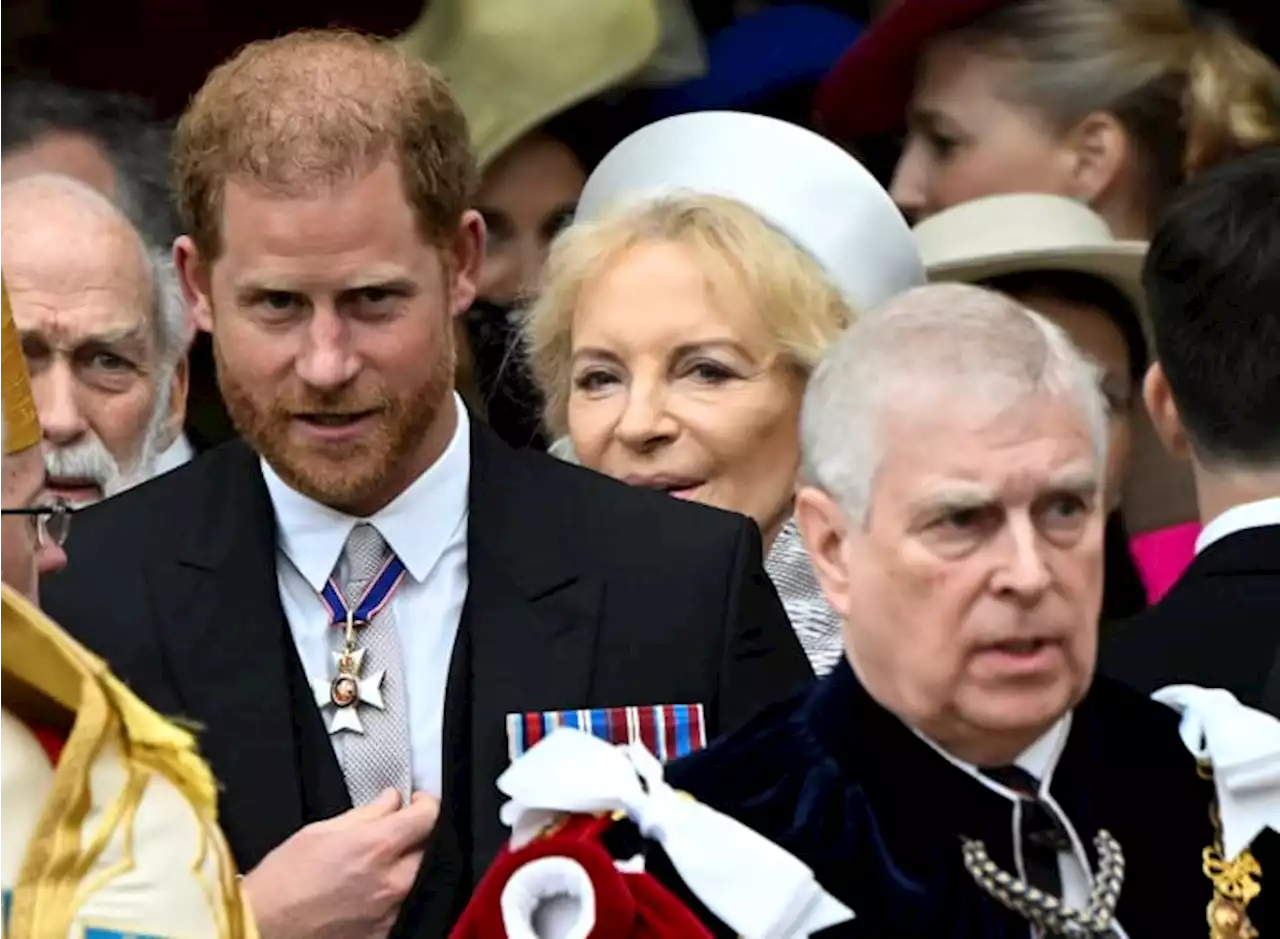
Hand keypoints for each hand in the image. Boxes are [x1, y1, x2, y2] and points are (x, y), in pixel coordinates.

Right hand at [242, 788, 440, 938]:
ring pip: (419, 879)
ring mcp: (390, 912)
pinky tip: (371, 890)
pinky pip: (403, 906)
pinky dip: (394, 894)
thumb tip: (391, 800)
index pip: (428, 817)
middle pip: (430, 848)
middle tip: (398, 831)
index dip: (425, 803)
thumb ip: (366, 814)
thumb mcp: (320, 830)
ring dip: (407, 866)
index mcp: (377, 847)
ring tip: (380, 863)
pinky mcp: (383, 934)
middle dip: (417, 836)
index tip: (417, 802)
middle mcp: (392, 881)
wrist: (262, 928)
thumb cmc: (283, 879)